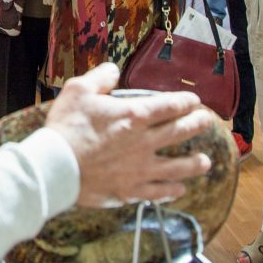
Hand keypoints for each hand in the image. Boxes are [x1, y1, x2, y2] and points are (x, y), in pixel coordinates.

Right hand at [45, 63, 214, 206]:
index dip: (185, 102)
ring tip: (206, 162)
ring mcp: (140, 169)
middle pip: (180, 132)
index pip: (169, 106)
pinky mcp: (131, 190)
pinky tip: (179, 190)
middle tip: (207, 122)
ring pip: (177, 167)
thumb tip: (114, 70)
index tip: (194, 101)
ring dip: (194, 164)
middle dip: (197, 125)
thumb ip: (100, 77)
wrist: (55, 168)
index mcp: (134, 115)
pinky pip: (158, 192)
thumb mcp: (78, 90)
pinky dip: (171, 191)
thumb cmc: (66, 127)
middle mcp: (144, 142)